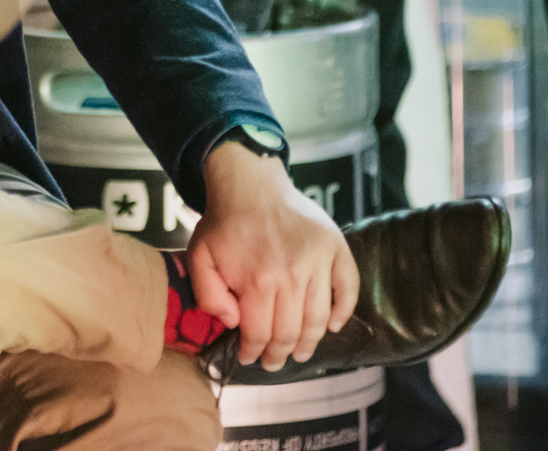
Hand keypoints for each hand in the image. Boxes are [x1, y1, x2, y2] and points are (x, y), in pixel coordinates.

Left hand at [186, 141, 357, 370]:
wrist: (250, 184)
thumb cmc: (224, 223)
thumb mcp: (199, 257)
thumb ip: (209, 296)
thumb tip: (234, 323)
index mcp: (257, 282)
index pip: (260, 334)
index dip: (254, 352)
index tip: (250, 358)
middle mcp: (291, 277)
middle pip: (290, 332)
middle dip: (280, 355)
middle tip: (275, 363)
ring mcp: (317, 263)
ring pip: (318, 319)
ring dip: (310, 342)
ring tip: (300, 352)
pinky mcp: (335, 249)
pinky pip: (348, 288)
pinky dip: (344, 312)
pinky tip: (332, 325)